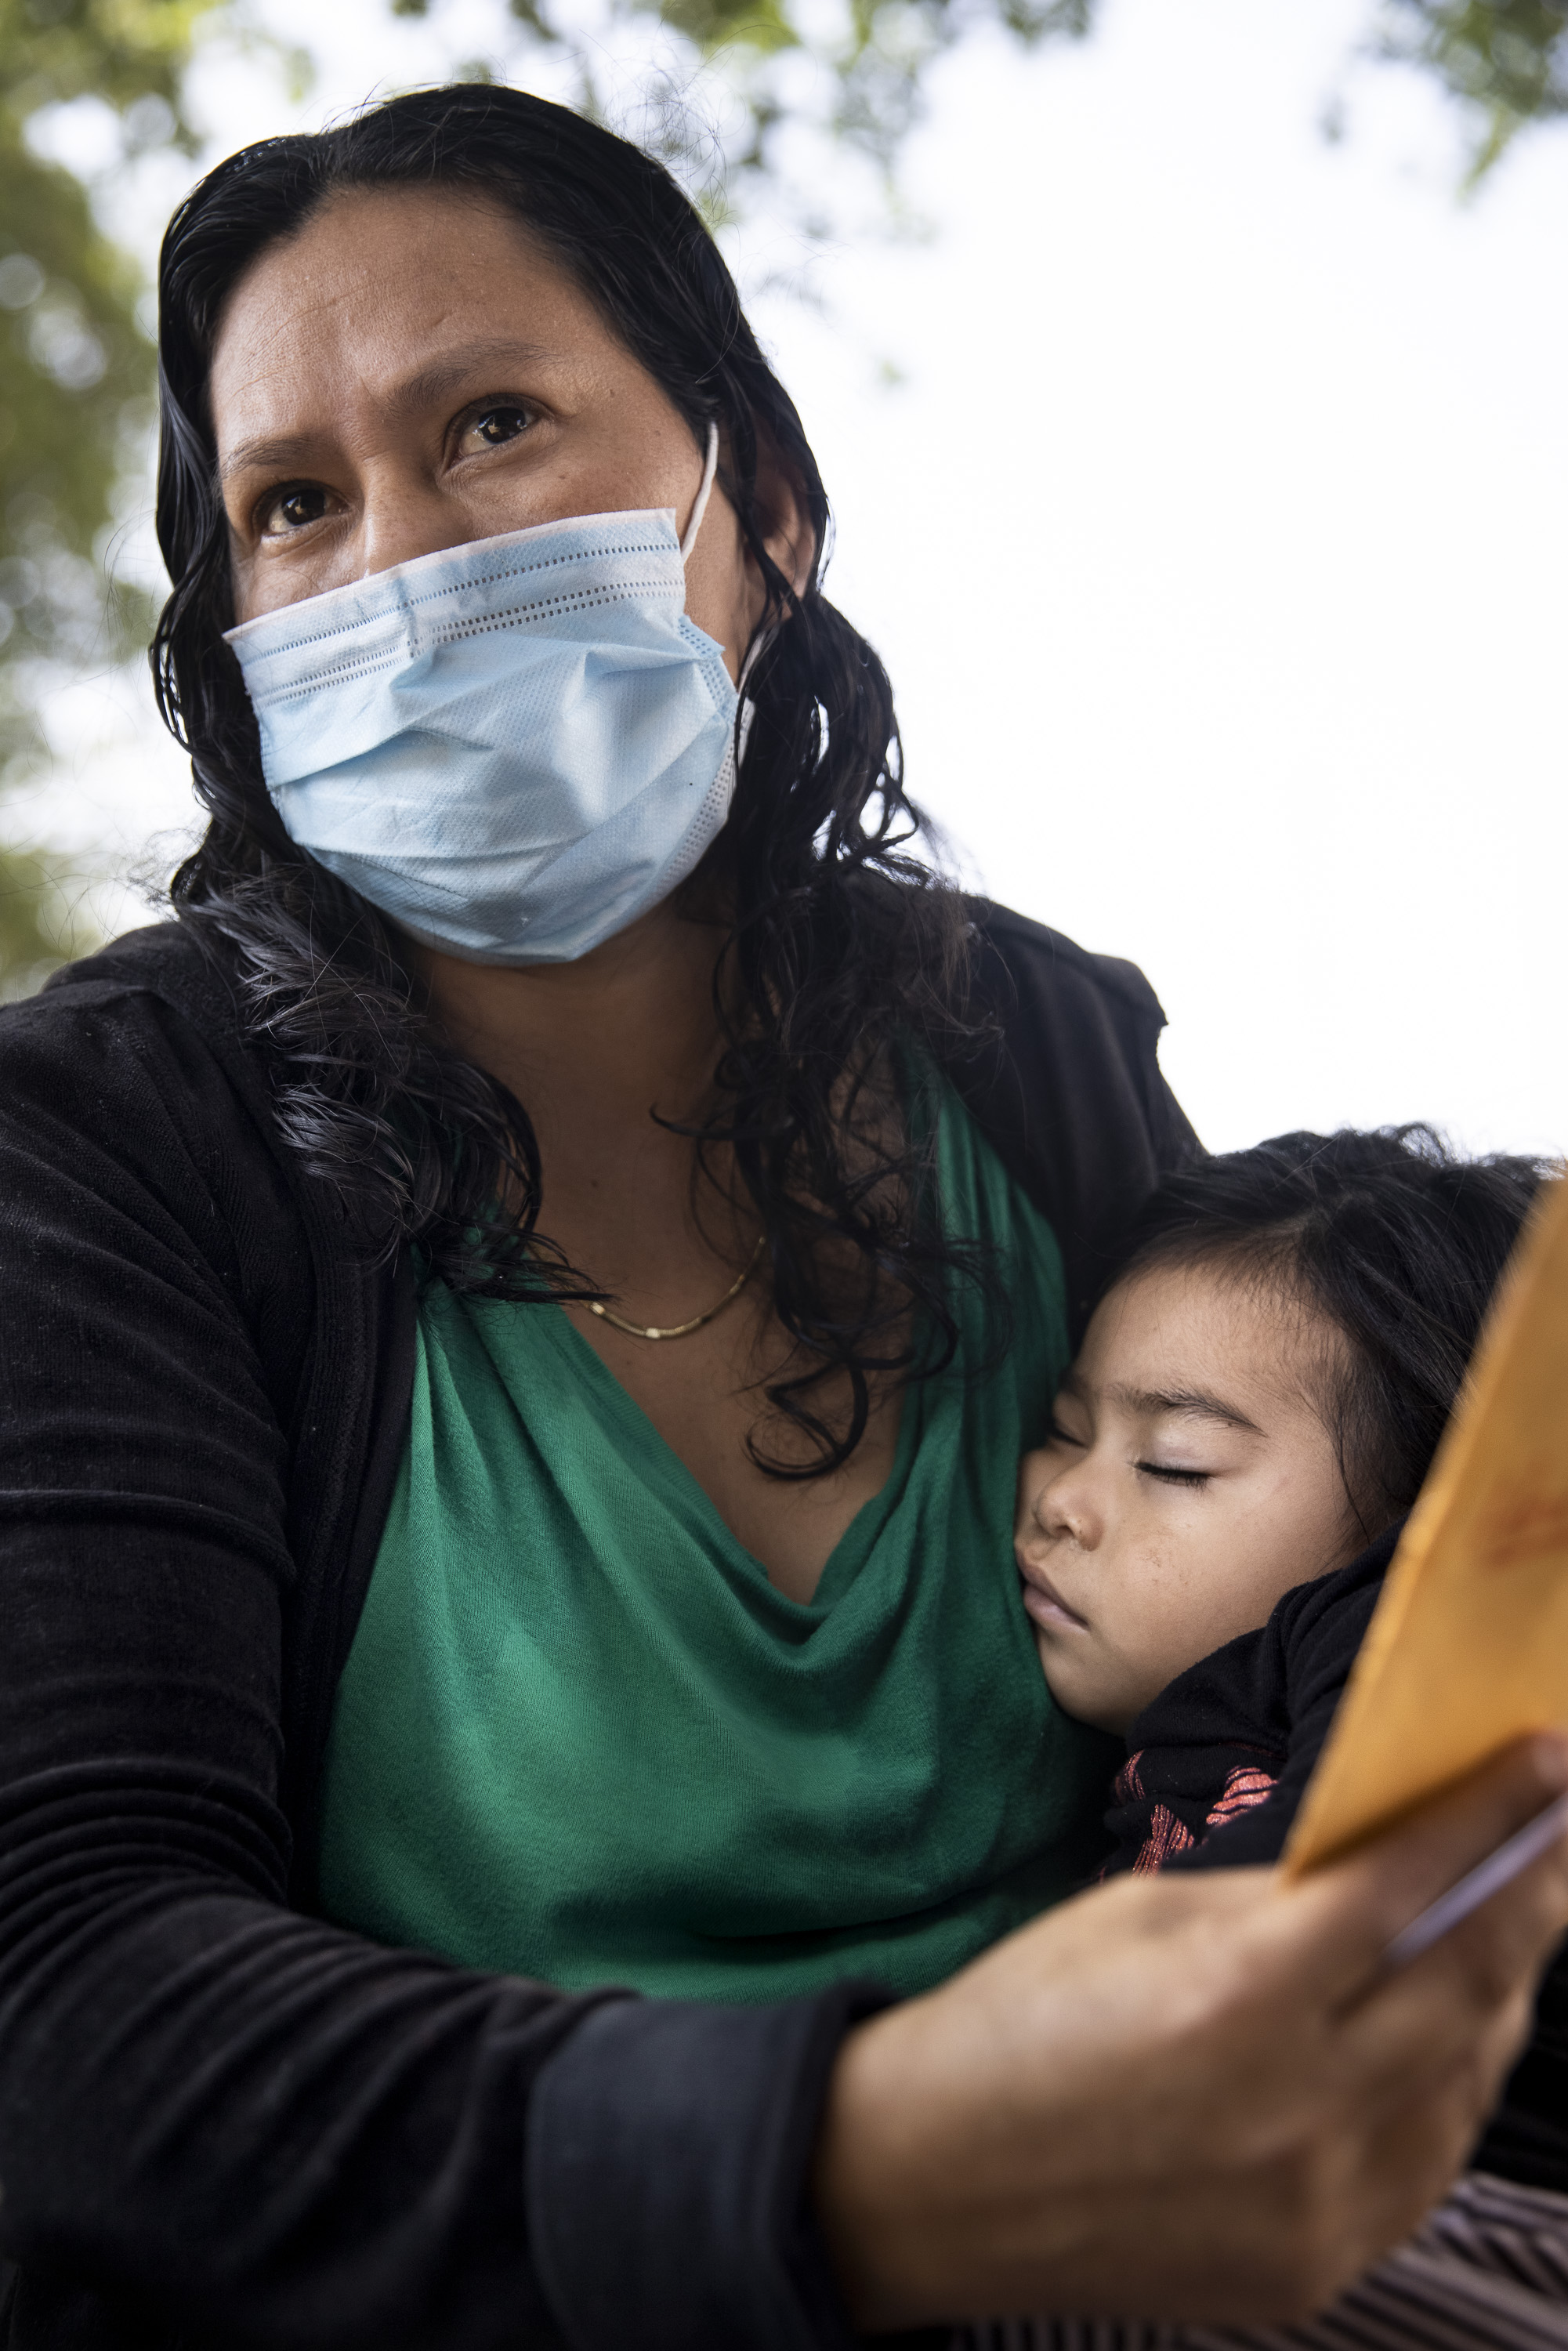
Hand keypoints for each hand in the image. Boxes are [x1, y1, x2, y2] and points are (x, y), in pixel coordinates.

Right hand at [813, 1733, 1567, 2330]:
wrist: (936, 2180)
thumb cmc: (1021, 2023)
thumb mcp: (1136, 1916)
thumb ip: (1269, 1897)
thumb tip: (1380, 1867)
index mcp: (1236, 1995)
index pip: (1404, 1886)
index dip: (1489, 1815)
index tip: (1543, 1761)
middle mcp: (1296, 2106)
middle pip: (1469, 1984)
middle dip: (1530, 1896)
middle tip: (1558, 1834)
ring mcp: (1318, 2202)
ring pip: (1468, 2082)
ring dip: (1499, 1995)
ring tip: (1505, 1929)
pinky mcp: (1318, 2265)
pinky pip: (1426, 2163)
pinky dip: (1451, 2090)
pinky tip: (1444, 2039)